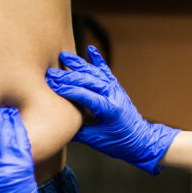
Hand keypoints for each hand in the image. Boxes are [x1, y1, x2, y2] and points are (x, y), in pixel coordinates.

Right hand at [46, 46, 178, 174]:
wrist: (141, 140)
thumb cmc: (119, 143)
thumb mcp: (96, 141)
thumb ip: (77, 132)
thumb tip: (58, 126)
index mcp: (108, 109)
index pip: (83, 95)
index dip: (66, 89)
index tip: (50, 85)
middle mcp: (113, 95)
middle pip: (87, 81)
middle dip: (67, 76)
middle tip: (50, 72)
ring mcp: (115, 89)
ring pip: (94, 72)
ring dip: (78, 63)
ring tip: (63, 56)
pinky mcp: (116, 87)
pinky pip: (105, 70)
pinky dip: (98, 59)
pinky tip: (91, 49)